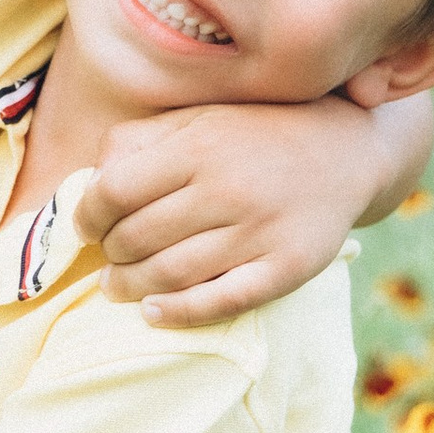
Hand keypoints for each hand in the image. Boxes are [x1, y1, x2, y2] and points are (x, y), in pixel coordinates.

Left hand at [77, 93, 394, 328]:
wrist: (347, 150)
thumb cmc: (255, 135)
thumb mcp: (198, 118)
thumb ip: (139, 140)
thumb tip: (89, 183)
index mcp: (199, 145)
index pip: (114, 190)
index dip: (87, 214)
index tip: (86, 225)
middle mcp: (228, 188)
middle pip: (137, 238)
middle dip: (109, 254)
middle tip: (107, 258)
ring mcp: (260, 231)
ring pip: (170, 275)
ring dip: (130, 288)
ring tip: (118, 288)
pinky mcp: (287, 267)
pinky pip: (221, 301)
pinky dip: (178, 313)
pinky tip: (153, 312)